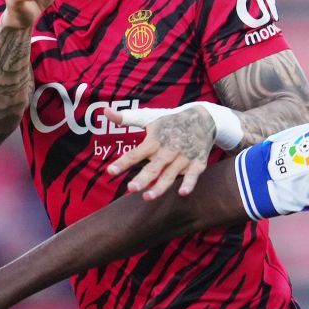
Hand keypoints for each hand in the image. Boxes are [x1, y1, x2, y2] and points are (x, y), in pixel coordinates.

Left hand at [101, 105, 216, 198]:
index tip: (110, 171)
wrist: (203, 118)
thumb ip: (127, 118)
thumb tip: (105, 111)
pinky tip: (182, 193)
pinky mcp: (198, 163)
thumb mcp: (149, 117)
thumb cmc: (170, 121)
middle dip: (143, 178)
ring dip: (160, 186)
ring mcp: (184, 157)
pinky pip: (193, 175)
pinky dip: (189, 183)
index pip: (135, 153)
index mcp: (155, 140)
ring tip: (147, 197)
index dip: (123, 163)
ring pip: (171, 174)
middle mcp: (169, 149)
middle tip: (131, 188)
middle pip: (154, 166)